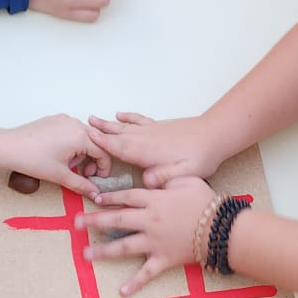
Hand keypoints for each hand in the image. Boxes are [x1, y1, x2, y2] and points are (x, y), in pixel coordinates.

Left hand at [0, 115, 111, 191]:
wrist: (7, 148)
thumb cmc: (31, 159)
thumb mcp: (60, 175)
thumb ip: (82, 185)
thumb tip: (95, 193)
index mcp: (79, 135)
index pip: (103, 151)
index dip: (104, 168)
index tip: (97, 179)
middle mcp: (74, 123)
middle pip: (95, 142)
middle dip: (93, 160)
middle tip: (84, 174)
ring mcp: (64, 120)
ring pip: (83, 137)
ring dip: (82, 153)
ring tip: (67, 166)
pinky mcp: (54, 120)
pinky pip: (71, 131)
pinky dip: (72, 144)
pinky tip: (60, 156)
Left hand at [73, 176, 213, 294]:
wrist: (221, 228)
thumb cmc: (206, 202)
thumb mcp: (186, 180)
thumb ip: (165, 175)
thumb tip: (148, 174)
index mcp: (154, 201)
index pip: (125, 197)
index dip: (109, 196)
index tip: (95, 197)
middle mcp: (149, 221)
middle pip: (116, 220)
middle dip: (94, 221)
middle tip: (76, 223)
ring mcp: (154, 242)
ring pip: (124, 246)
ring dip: (103, 251)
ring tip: (85, 254)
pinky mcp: (163, 259)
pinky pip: (147, 273)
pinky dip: (135, 284)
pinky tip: (121, 292)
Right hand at [87, 112, 216, 184]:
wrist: (215, 134)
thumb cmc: (201, 156)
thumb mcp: (185, 174)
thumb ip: (165, 177)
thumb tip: (147, 182)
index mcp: (147, 152)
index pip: (119, 147)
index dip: (102, 144)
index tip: (85, 138)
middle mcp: (146, 138)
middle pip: (117, 134)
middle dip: (99, 131)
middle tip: (81, 126)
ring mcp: (152, 130)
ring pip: (125, 126)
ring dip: (109, 124)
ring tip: (93, 119)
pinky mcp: (159, 126)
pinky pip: (139, 120)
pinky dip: (128, 117)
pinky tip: (121, 115)